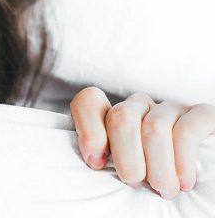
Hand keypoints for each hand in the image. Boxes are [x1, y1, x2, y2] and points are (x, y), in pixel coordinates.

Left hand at [70, 86, 214, 198]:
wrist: (200, 186)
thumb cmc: (150, 179)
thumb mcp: (121, 170)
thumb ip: (102, 158)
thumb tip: (95, 160)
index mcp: (114, 116)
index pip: (89, 102)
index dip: (89, 130)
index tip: (97, 163)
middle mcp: (140, 106)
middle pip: (121, 116)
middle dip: (126, 156)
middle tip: (135, 182)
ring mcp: (170, 108)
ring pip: (154, 127)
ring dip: (157, 166)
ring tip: (163, 189)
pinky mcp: (201, 115)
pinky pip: (186, 130)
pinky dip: (182, 160)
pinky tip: (183, 180)